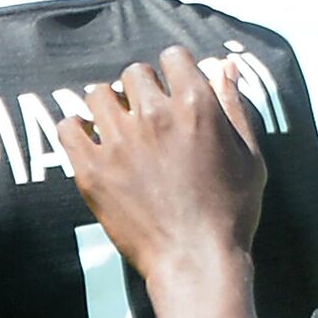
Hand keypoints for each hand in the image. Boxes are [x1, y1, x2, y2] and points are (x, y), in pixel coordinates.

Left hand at [57, 46, 266, 281]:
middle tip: (145, 115)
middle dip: (140, 88)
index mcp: (196, 107)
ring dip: (107, 106)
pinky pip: (67, 127)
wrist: (197, 260)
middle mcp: (154, 116)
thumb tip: (224, 64)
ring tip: (117, 127)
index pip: (172, 57)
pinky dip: (75, 130)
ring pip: (97, 94)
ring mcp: (119, 141)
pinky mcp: (91, 168)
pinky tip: (90, 142)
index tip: (170, 88)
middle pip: (133, 73)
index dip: (172, 70)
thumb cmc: (232, 211)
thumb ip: (234, 105)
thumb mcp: (250, 155)